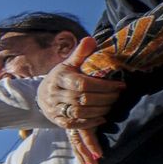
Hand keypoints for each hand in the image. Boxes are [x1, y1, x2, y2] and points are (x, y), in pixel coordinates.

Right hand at [36, 37, 122, 163]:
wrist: (42, 94)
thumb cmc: (61, 77)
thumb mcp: (69, 63)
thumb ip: (81, 53)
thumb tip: (91, 40)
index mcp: (59, 77)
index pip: (82, 83)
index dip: (103, 86)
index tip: (119, 85)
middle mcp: (54, 93)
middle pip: (82, 99)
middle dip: (105, 98)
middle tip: (118, 96)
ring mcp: (54, 108)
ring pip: (79, 112)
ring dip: (100, 110)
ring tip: (112, 105)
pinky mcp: (57, 120)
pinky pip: (74, 124)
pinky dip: (90, 122)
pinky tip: (102, 118)